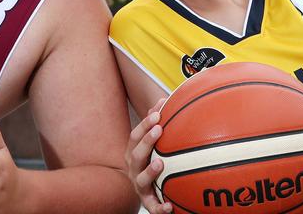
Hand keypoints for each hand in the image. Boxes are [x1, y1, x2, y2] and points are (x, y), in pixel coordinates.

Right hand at [125, 99, 170, 213]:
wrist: (148, 193)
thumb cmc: (152, 161)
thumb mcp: (153, 144)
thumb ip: (157, 124)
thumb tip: (164, 99)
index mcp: (134, 153)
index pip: (135, 137)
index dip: (144, 125)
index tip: (157, 114)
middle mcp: (133, 169)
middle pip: (136, 155)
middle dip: (146, 141)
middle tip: (159, 129)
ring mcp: (139, 185)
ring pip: (140, 180)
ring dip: (149, 171)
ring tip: (160, 163)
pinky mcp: (147, 202)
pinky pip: (153, 206)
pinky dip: (160, 207)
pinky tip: (169, 207)